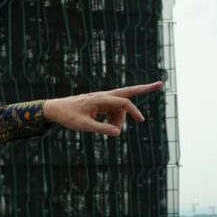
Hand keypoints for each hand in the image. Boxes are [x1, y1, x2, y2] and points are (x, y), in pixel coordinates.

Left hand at [41, 82, 161, 135]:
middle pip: (128, 91)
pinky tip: (109, 127)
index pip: (123, 103)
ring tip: (112, 131)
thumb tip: (119, 133)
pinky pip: (114, 112)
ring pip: (120, 109)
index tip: (141, 121)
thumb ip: (101, 129)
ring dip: (120, 120)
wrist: (55, 109)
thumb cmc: (68, 116)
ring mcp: (103, 99)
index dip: (134, 111)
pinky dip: (115, 120)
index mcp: (100, 98)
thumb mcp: (84, 126)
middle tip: (161, 84)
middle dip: (144, 88)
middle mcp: (104, 96)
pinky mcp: (101, 103)